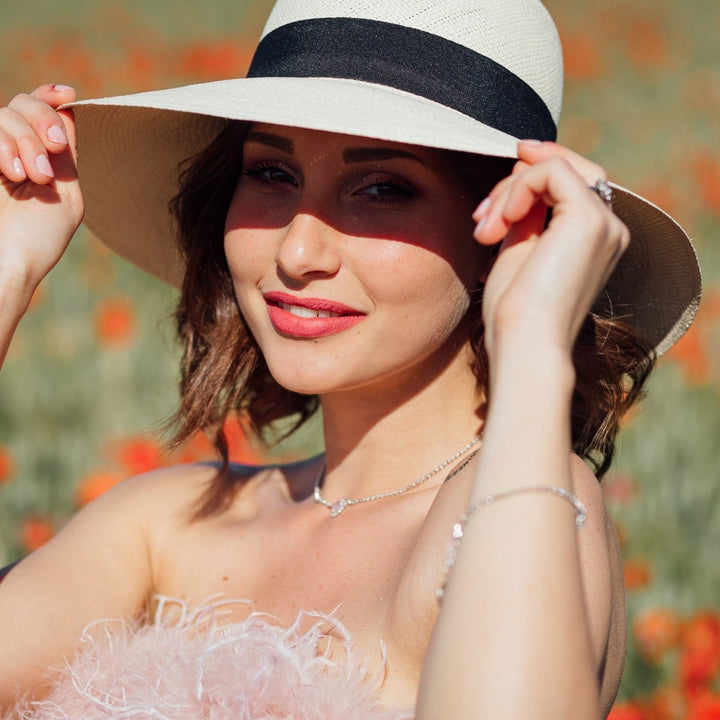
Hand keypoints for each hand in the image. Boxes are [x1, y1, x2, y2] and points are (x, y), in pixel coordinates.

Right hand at [0, 84, 83, 296]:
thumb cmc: (38, 239)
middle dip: (42, 123)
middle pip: (24, 103)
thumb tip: (69, 113)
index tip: (67, 94)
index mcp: (41, 158)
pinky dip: (4, 146)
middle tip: (52, 152)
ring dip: (25, 142)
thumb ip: (67, 158)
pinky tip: (13, 173)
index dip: (51, 97)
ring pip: (5, 114)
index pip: (42, 112)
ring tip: (33, 178)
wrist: (7, 262)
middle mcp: (14, 150)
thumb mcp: (66, 197)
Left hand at [473, 141, 629, 358]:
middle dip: (513, 183)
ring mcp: (605, 223)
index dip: (524, 180)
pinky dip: (519, 187)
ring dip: (508, 191)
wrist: (525, 344)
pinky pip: (552, 172)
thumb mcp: (517, 250)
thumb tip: (522, 168)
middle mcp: (608, 228)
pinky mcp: (590, 220)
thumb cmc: (515, 313)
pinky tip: (505, 219)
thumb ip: (525, 212)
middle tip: (481, 220)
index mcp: (592, 238)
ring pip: (556, 168)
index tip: (486, 209)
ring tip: (486, 230)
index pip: (566, 185)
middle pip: (566, 169)